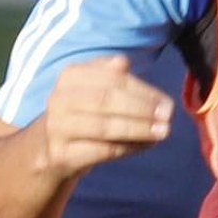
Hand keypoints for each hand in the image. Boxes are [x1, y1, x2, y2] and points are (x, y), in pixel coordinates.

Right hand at [41, 56, 172, 175]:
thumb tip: (123, 63)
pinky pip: (101, 150)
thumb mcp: (95, 89)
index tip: (167, 102)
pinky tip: (146, 145)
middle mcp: (59, 99)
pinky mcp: (61, 154)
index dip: (143, 91)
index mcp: (71, 76)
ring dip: (139, 129)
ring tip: (163, 132)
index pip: (112, 80)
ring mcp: (57, 127)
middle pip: (107, 100)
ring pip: (104, 127)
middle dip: (142, 109)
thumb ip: (111, 76)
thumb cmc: (84, 114)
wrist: (50, 149)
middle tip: (168, 117)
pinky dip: (128, 148)